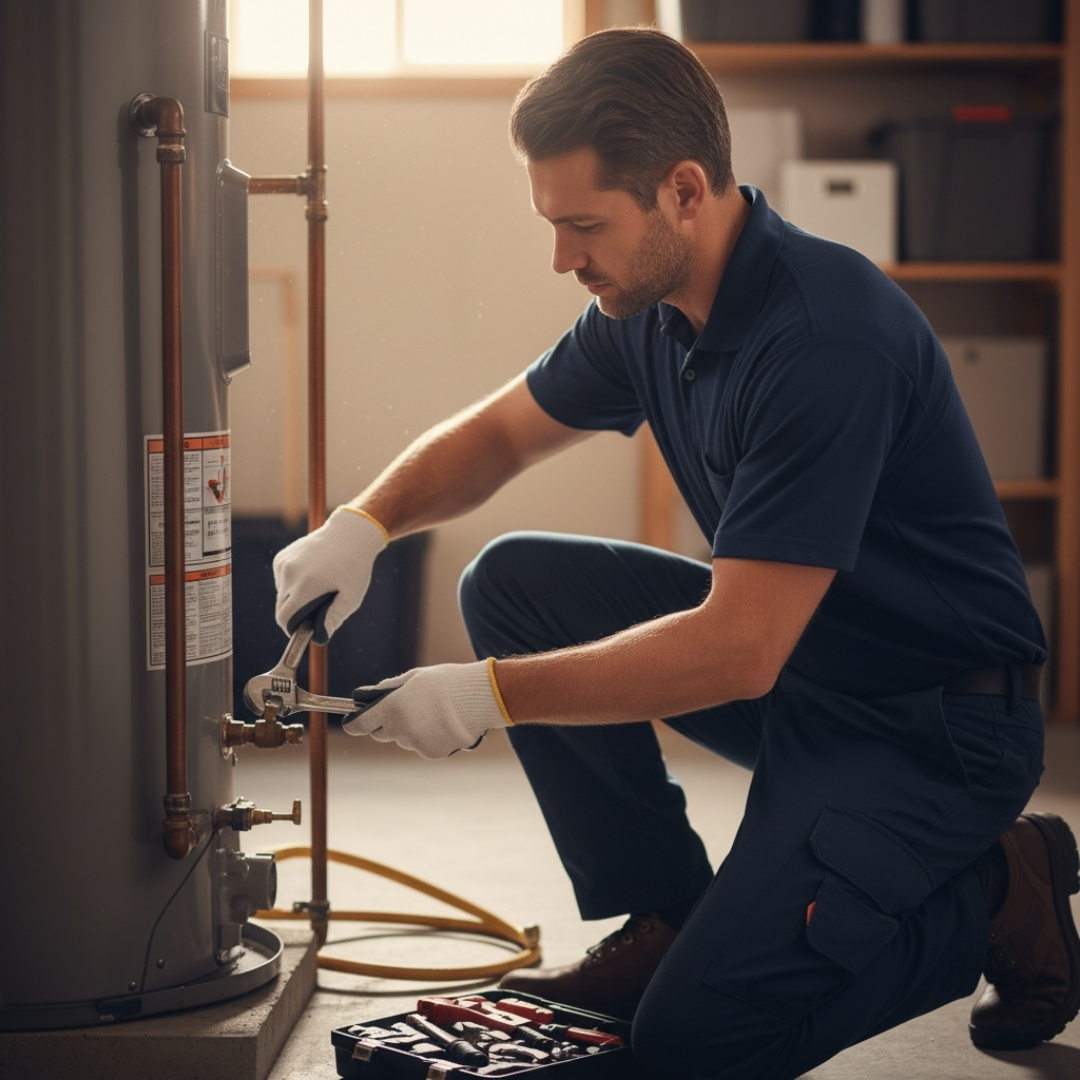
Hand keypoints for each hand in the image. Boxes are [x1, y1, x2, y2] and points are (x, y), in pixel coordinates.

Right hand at [273, 507, 386, 642]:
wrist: (349, 534)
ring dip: (294, 598)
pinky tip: (311, 575)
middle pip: (281, 607)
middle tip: (314, 612)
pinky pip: (282, 580)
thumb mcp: (351, 596)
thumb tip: (319, 638)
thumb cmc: (354, 567)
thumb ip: (334, 618)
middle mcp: (289, 573)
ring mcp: (283, 564)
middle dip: (294, 614)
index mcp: (305, 585)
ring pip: (281, 593)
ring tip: (317, 589)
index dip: (291, 629)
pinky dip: (292, 583)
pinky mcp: (282, 557)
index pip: (284, 617)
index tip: (301, 632)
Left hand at [344, 659, 511, 758]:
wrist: (479, 699)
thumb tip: (369, 696)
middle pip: (382, 732)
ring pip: (404, 739)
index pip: (359, 725)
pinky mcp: (431, 753)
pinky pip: (421, 746)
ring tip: (433, 713)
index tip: (353, 722)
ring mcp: (415, 744)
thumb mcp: (413, 678)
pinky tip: (442, 724)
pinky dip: (428, 738)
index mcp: (391, 709)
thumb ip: (388, 689)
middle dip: (388, 723)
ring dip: (411, 729)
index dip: (354, 724)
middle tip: (407, 708)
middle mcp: (399, 730)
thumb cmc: (445, 683)